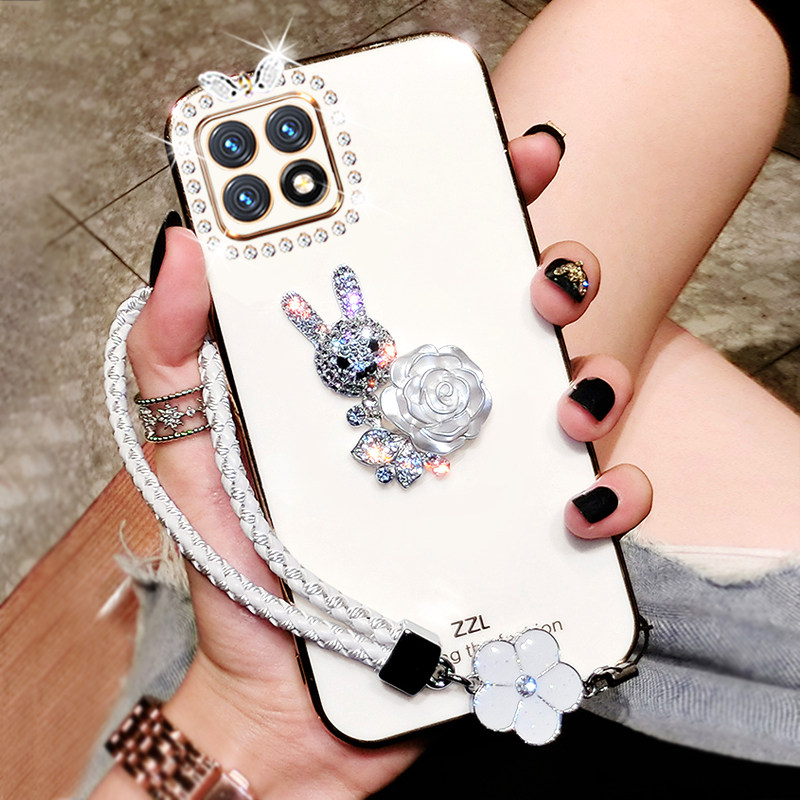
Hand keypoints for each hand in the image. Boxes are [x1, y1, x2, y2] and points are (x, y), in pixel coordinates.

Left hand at [103, 129, 649, 798]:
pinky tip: (581, 501)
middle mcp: (446, 411)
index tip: (509, 156)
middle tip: (541, 279)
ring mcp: (492, 476)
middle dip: (558, 273)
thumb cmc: (239, 568)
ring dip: (597, 376)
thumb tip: (182, 249)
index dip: (479, 202)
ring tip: (567, 397)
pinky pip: (597, 511)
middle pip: (527, 318)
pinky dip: (613, 496)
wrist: (281, 696)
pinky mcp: (525, 548)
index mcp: (378, 372)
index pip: (437, 268)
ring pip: (580, 399)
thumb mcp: (189, 452)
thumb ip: (173, 357)